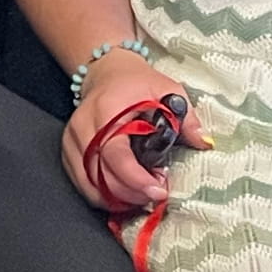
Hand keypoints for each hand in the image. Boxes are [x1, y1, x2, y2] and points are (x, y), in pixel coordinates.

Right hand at [63, 52, 199, 216]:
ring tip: (141, 197)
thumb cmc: (137, 83)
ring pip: (89, 184)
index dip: (136, 179)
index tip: (158, 191)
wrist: (107, 72)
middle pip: (101, 175)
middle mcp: (84, 125)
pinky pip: (80, 183)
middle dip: (131, 193)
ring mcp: (72, 139)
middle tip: (154, 195)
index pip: (115, 154)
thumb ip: (186, 116)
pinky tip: (122, 196)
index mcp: (107, 109)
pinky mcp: (67, 149)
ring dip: (116, 198)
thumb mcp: (167, 89)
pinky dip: (102, 195)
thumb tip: (203, 142)